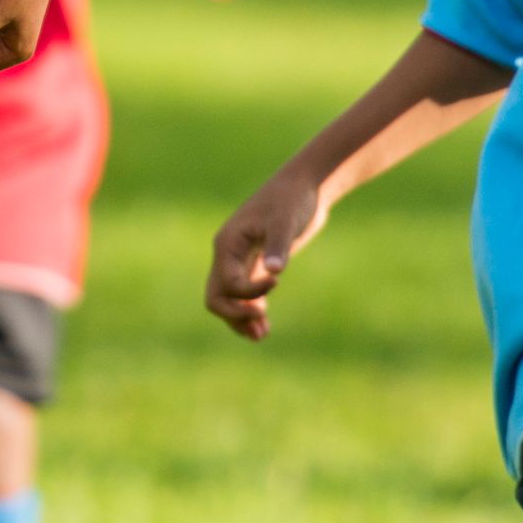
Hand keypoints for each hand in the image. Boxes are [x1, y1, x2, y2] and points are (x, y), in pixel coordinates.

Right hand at [205, 163, 333, 340]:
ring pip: (227, 300)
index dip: (250, 292)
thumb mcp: (285, 220)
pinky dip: (250, 311)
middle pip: (216, 297)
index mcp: (227, 244)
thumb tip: (274, 272)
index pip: (227, 283)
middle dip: (235, 315)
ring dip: (241, 319)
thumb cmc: (291, 199)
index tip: (277, 281)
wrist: (305, 187)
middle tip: (261, 327)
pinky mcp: (256, 264)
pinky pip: (242, 295)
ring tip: (263, 335)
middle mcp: (228, 255)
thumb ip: (278, 245)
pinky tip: (265, 325)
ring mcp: (240, 261)